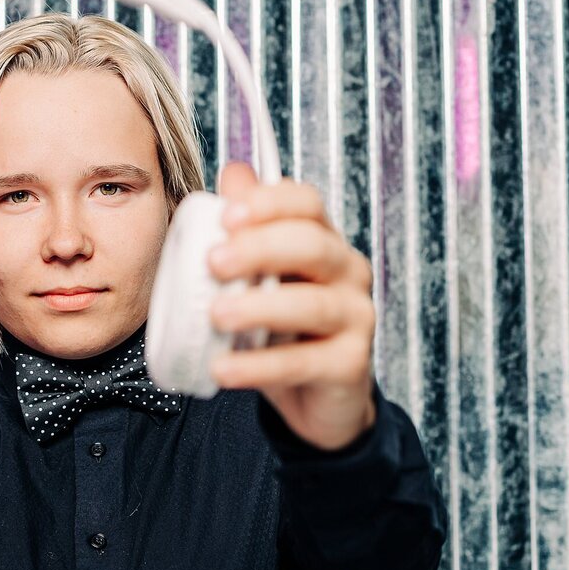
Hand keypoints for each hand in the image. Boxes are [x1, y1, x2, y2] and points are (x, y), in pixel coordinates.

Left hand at [207, 163, 376, 450]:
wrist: (316, 397)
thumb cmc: (282, 327)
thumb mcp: (259, 276)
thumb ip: (247, 227)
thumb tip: (233, 172)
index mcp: (322, 241)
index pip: (307, 203)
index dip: (269, 203)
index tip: (226, 215)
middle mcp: (346, 271)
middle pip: (312, 244)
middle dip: (260, 248)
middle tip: (213, 263)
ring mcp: (355, 318)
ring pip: (312, 303)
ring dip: (260, 307)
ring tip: (216, 316)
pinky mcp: (350, 365)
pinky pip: (303, 361)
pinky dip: (259, 366)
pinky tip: (224, 368)